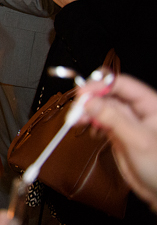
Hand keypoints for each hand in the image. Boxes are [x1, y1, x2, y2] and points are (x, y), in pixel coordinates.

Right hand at [79, 74, 156, 212]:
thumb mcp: (137, 140)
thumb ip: (113, 119)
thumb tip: (90, 102)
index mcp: (150, 104)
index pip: (122, 84)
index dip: (101, 85)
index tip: (83, 93)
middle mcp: (137, 109)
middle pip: (108, 94)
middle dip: (90, 100)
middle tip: (76, 109)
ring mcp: (126, 121)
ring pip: (101, 107)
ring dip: (86, 111)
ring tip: (75, 119)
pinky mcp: (117, 132)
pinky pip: (99, 120)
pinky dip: (88, 121)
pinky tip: (84, 125)